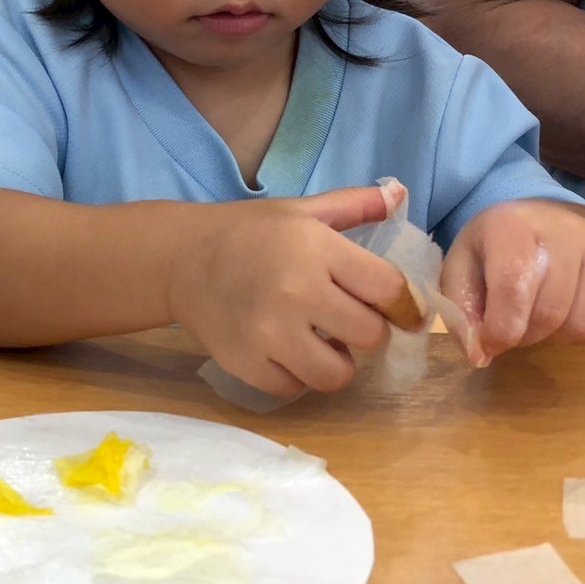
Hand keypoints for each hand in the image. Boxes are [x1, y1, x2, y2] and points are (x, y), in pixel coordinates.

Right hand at [168, 185, 414, 395]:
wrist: (181, 258)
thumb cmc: (248, 232)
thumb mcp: (300, 210)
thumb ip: (354, 204)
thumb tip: (400, 195)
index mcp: (316, 248)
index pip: (389, 289)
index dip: (403, 304)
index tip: (401, 311)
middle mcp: (296, 291)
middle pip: (370, 335)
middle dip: (366, 331)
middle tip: (348, 320)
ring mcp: (269, 332)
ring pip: (336, 374)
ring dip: (336, 362)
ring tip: (322, 343)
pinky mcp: (245, 363)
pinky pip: (294, 388)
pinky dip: (297, 375)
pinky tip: (287, 352)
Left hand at [441, 200, 584, 364]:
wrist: (543, 216)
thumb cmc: (496, 247)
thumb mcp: (462, 268)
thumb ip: (462, 311)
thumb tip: (479, 356)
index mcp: (513, 226)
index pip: (513, 288)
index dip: (500, 329)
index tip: (489, 343)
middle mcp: (566, 231)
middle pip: (550, 312)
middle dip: (525, 335)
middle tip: (513, 327)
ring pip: (582, 325)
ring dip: (555, 337)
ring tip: (539, 317)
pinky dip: (583, 334)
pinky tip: (566, 314)